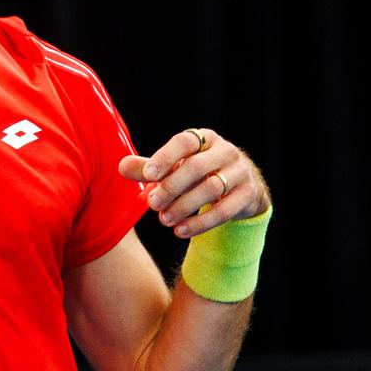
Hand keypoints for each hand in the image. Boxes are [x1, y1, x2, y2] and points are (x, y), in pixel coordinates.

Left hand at [118, 129, 269, 238]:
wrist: (241, 188)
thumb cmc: (199, 173)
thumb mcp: (175, 167)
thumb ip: (148, 167)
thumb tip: (121, 167)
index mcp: (204, 138)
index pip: (185, 142)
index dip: (166, 157)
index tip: (148, 175)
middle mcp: (225, 151)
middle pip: (197, 167)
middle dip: (172, 186)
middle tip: (152, 204)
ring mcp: (240, 172)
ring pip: (211, 189)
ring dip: (184, 206)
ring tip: (164, 220)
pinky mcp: (248, 194)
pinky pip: (225, 210)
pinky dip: (201, 222)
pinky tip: (181, 231)